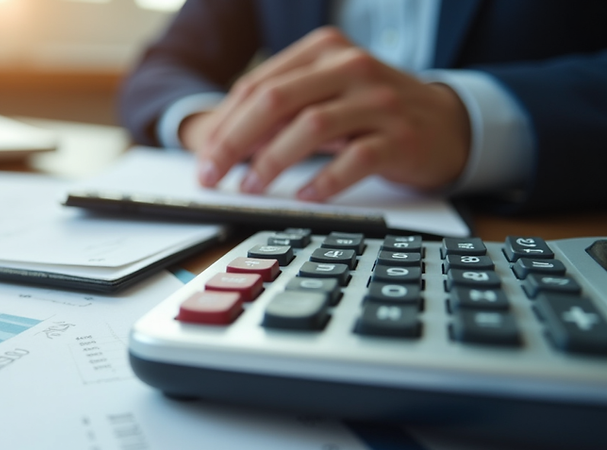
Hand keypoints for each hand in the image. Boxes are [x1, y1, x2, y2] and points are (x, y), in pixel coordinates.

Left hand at [192, 27, 470, 200]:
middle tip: (213, 177)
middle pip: (275, 100)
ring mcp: (378, 100)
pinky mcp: (400, 136)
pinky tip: (304, 196)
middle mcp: (351, 66)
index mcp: (324, 50)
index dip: (223, 126)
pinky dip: (324, 181)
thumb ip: (279, 112)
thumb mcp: (325, 97)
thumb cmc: (372, 111)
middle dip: (234, 143)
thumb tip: (223, 145)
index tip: (203, 161)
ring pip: (310, 126)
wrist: (448, 123)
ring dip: (272, 162)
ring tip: (252, 188)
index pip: (258, 85)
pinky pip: (354, 159)